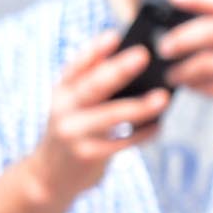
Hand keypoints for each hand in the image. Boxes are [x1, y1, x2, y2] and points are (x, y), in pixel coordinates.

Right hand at [18, 23, 175, 206]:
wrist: (49, 176)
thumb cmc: (73, 131)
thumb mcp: (72, 105)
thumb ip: (91, 81)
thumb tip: (123, 55)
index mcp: (61, 92)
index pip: (75, 66)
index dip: (95, 50)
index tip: (115, 36)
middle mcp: (63, 110)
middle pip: (93, 86)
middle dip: (119, 70)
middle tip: (144, 56)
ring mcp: (73, 134)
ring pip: (110, 116)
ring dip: (139, 106)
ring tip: (163, 97)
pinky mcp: (87, 156)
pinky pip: (122, 143)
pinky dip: (143, 133)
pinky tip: (159, 125)